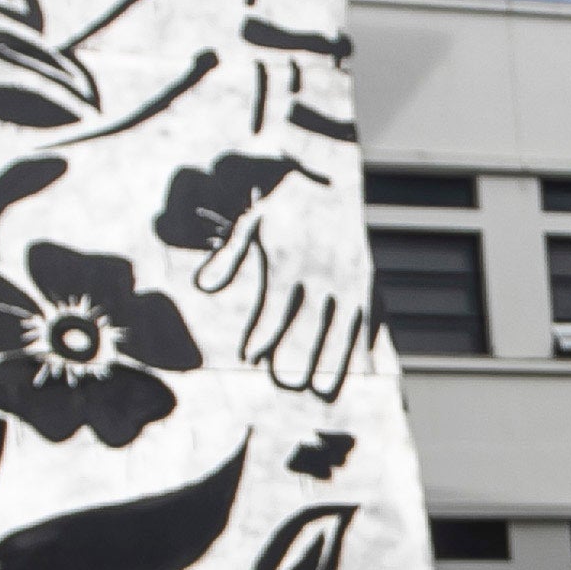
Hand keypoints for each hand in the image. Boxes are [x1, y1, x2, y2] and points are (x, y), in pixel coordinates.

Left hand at [155, 142, 374, 401]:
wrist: (334, 177)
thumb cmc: (286, 203)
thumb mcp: (252, 221)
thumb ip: (230, 256)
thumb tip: (202, 286)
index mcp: (291, 261)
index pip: (275, 308)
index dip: (262, 335)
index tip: (249, 359)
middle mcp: (322, 273)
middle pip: (310, 326)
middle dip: (299, 358)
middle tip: (288, 385)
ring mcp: (348, 279)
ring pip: (343, 329)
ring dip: (334, 362)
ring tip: (324, 392)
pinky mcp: (366, 281)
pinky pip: (368, 318)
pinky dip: (364, 345)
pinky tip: (362, 371)